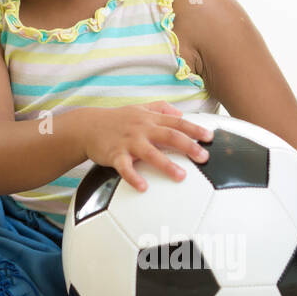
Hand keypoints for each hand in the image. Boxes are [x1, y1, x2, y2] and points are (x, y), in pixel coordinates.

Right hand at [82, 101, 213, 191]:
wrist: (87, 126)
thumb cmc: (116, 119)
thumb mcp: (139, 108)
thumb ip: (160, 108)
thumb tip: (180, 113)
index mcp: (150, 119)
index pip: (176, 122)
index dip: (194, 129)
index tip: (210, 137)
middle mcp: (141, 129)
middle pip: (168, 136)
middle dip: (187, 146)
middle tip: (204, 157)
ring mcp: (128, 142)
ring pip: (150, 153)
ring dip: (166, 164)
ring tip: (181, 176)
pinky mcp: (115, 154)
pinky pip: (125, 167)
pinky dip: (133, 177)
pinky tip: (143, 187)